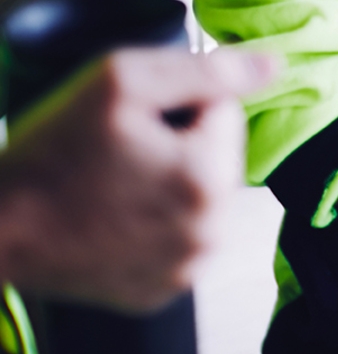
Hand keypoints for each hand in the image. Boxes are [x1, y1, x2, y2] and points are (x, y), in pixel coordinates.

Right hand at [0, 47, 273, 311]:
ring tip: (114, 184)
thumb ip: (207, 71)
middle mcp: (209, 231)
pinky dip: (156, 222)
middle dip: (180, 145)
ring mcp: (186, 266)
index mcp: (209, 177)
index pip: (225, 110)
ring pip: (201, 196)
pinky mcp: (161, 288)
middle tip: (121, 151)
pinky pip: (179, 236)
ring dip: (171, 182)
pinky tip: (115, 215)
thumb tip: (272, 65)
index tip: (137, 122)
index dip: (180, 105)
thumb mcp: (123, 81)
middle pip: (217, 156)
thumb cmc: (49, 152)